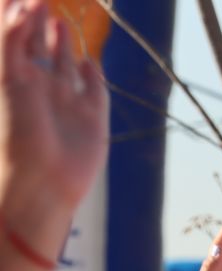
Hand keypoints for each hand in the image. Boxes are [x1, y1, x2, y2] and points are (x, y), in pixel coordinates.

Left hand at [0, 2, 107, 253]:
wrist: (43, 181)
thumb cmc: (15, 131)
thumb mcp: (8, 77)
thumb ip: (13, 38)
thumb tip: (27, 5)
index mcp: (12, 78)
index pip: (11, 37)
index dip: (14, 14)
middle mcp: (38, 88)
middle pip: (36, 47)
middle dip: (37, 23)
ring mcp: (65, 102)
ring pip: (63, 65)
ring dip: (61, 43)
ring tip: (59, 21)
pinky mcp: (92, 118)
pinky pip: (92, 89)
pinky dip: (91, 74)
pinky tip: (86, 61)